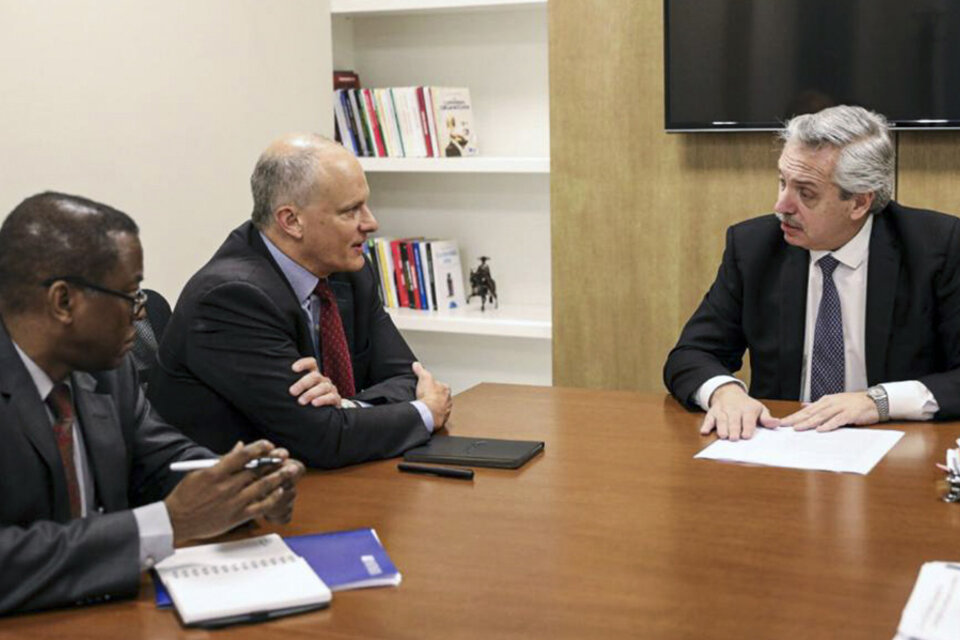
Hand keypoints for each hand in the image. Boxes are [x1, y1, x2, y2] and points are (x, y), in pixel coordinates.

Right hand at [164, 440, 302, 543]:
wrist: (176, 521)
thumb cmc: (186, 495)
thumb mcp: (200, 472)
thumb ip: (223, 460)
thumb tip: (240, 447)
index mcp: (215, 473)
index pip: (242, 455)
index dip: (258, 448)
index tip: (269, 445)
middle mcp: (226, 487)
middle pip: (256, 470)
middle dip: (273, 461)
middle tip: (285, 455)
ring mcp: (233, 503)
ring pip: (262, 486)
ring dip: (279, 477)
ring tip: (290, 470)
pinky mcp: (237, 517)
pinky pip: (260, 506)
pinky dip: (272, 498)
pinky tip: (280, 491)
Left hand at [289, 357, 340, 406]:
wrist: (326, 410)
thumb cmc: (308, 398)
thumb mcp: (301, 391)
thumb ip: (292, 386)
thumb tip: (272, 385)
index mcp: (314, 374)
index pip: (311, 363)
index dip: (303, 364)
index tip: (293, 369)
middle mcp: (322, 380)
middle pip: (314, 376)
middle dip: (302, 383)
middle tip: (292, 392)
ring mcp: (330, 388)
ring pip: (323, 386)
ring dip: (311, 393)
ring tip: (301, 401)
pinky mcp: (336, 399)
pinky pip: (331, 397)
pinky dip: (322, 400)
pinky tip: (314, 404)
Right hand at [413, 361, 451, 427]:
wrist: (428, 413)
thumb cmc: (429, 396)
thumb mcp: (423, 378)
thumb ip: (420, 370)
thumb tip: (416, 365)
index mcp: (446, 389)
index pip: (441, 386)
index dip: (434, 386)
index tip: (428, 388)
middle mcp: (448, 400)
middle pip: (442, 397)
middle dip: (436, 398)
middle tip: (426, 398)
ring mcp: (446, 411)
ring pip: (441, 408)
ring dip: (435, 408)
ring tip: (426, 407)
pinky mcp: (441, 420)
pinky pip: (438, 417)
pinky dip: (433, 416)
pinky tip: (427, 415)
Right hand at [700, 383, 779, 440]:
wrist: (729, 393)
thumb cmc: (747, 406)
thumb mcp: (759, 409)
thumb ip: (766, 418)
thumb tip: (776, 423)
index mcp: (748, 409)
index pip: (748, 418)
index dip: (747, 427)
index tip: (746, 436)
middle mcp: (734, 409)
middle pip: (733, 420)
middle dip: (733, 429)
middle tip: (734, 438)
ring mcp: (722, 411)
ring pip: (721, 419)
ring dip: (721, 428)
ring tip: (723, 436)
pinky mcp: (712, 413)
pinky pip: (708, 418)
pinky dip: (706, 425)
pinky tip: (704, 431)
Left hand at [779, 392, 878, 431]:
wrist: (874, 401)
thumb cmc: (853, 403)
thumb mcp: (833, 402)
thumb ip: (818, 406)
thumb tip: (803, 406)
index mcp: (825, 401)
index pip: (807, 410)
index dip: (794, 416)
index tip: (783, 422)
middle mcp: (830, 403)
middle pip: (811, 413)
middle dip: (796, 419)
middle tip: (784, 425)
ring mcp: (840, 408)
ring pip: (821, 416)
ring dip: (809, 422)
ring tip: (798, 428)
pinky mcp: (850, 414)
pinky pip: (837, 420)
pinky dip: (828, 425)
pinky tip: (820, 429)